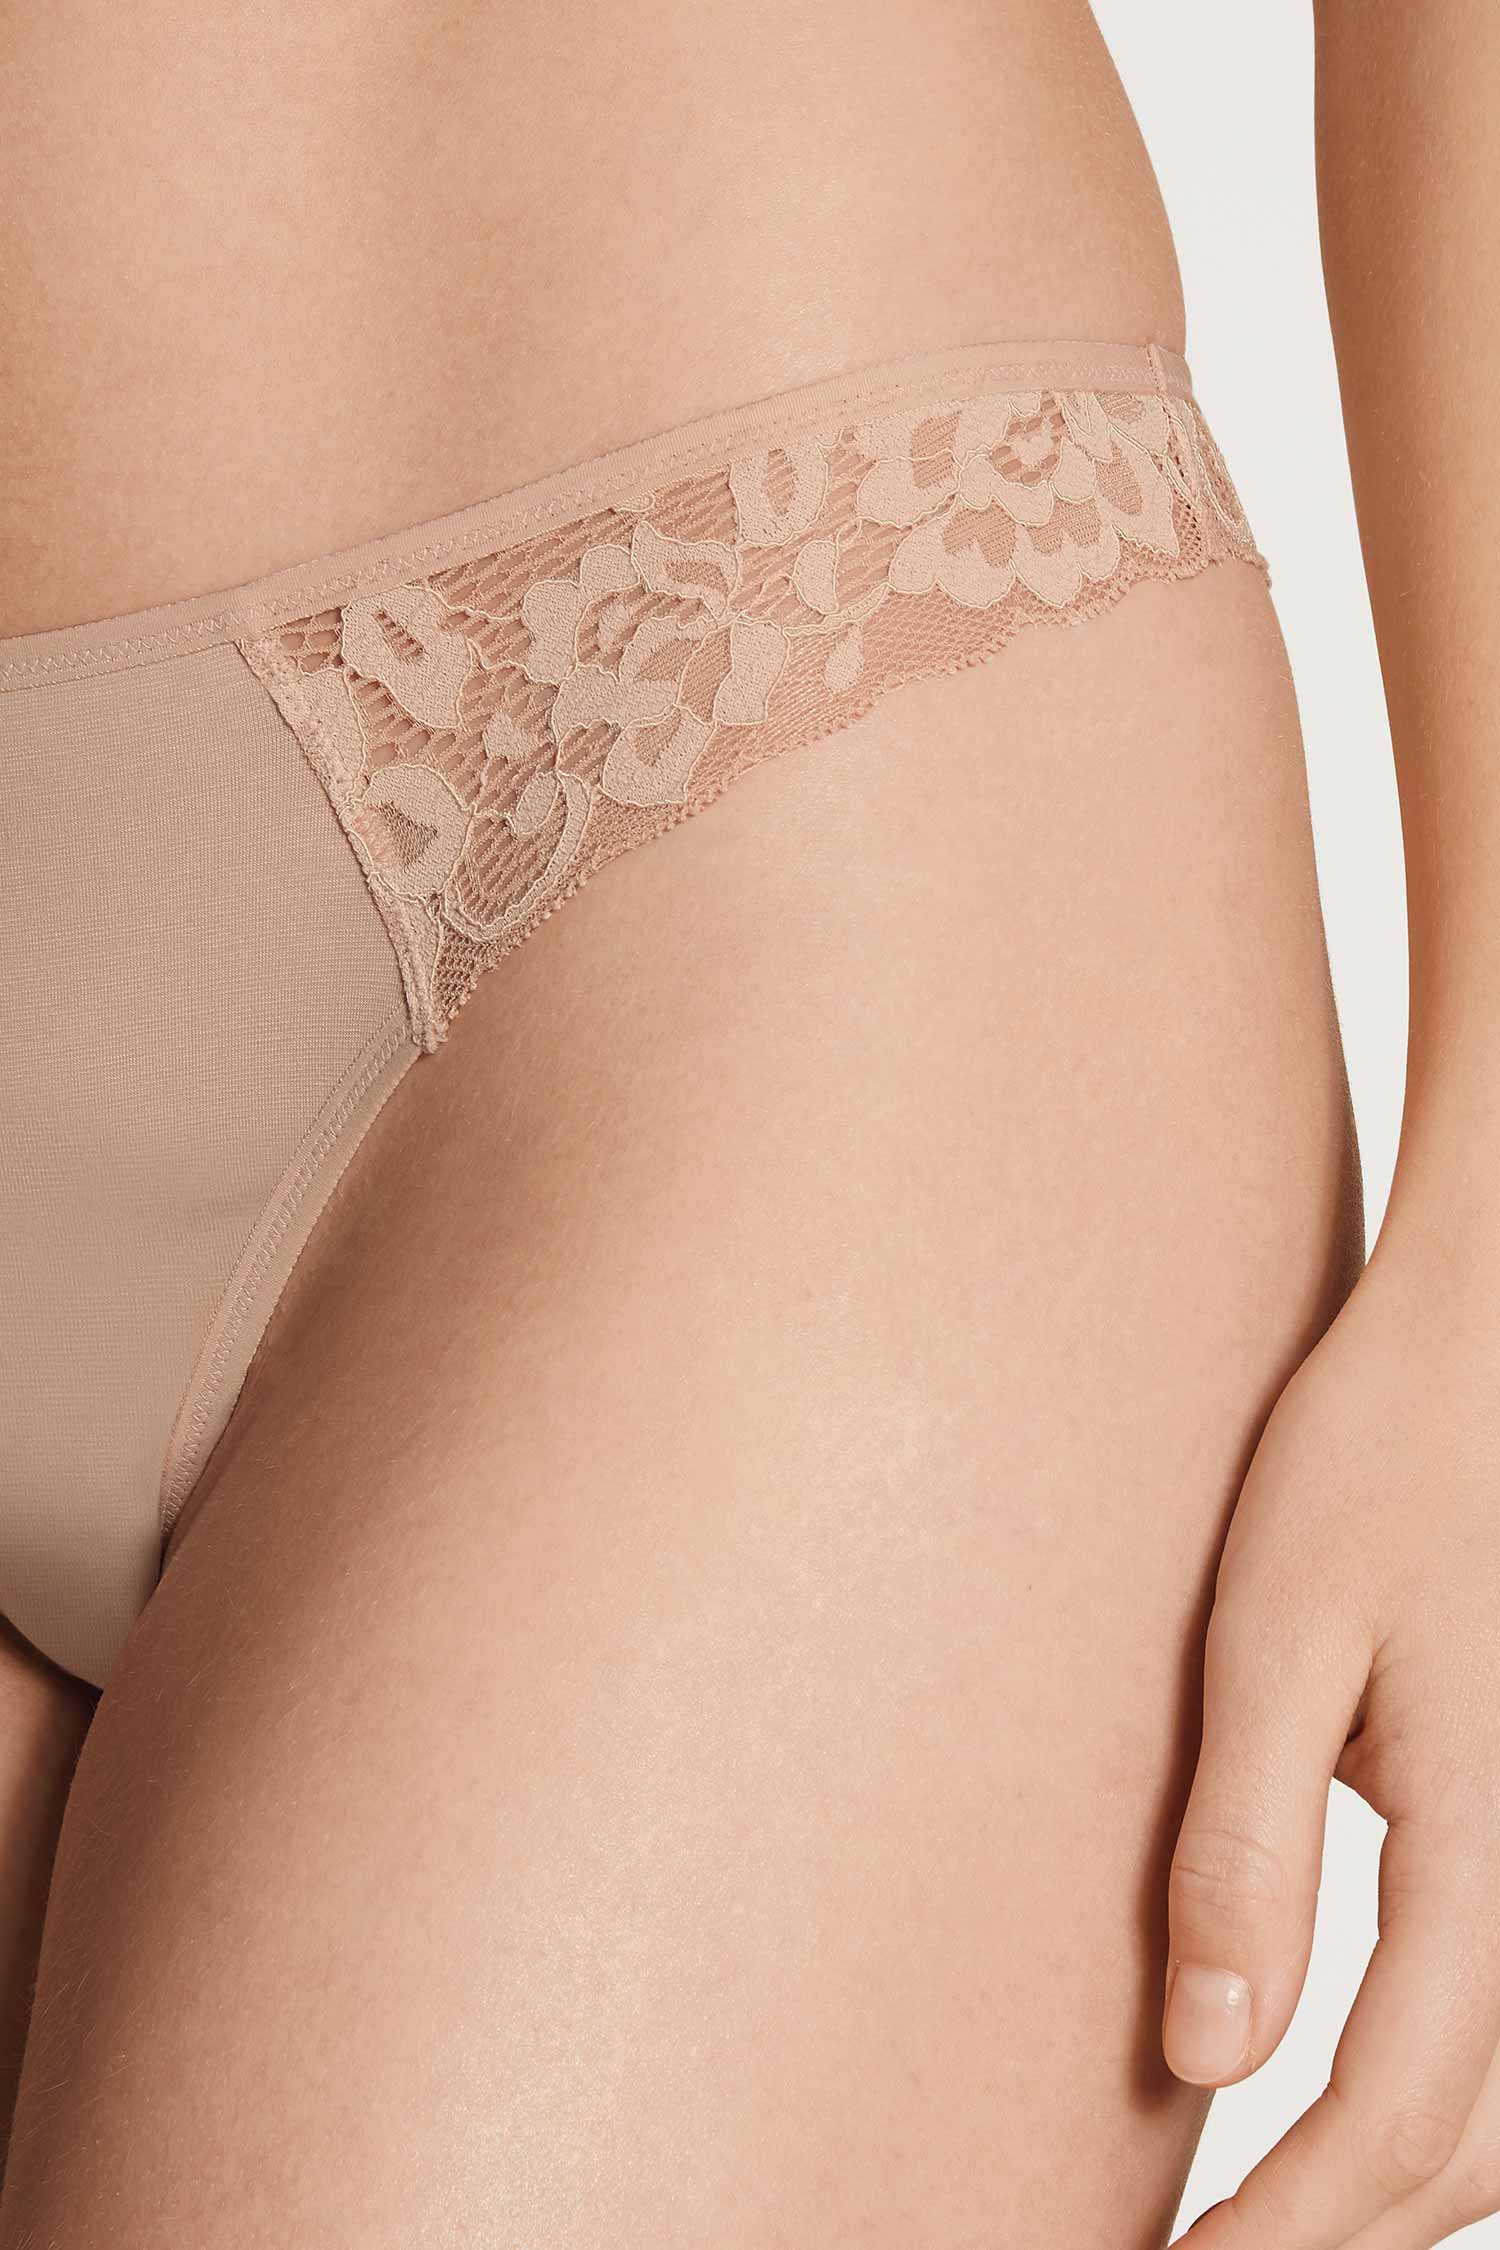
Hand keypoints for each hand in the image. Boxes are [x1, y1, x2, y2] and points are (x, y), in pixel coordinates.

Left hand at [1165, 1251, 1499, 2249]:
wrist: (1480, 1357)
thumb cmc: (1371, 1467)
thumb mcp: (1277, 1640)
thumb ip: (1248, 1848)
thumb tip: (1207, 2059)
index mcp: (1491, 1838)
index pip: (1394, 2107)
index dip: (1287, 2222)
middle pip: (1471, 2143)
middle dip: (1338, 2230)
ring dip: (1395, 2189)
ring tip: (1264, 2223)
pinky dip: (1445, 2114)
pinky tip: (1355, 2119)